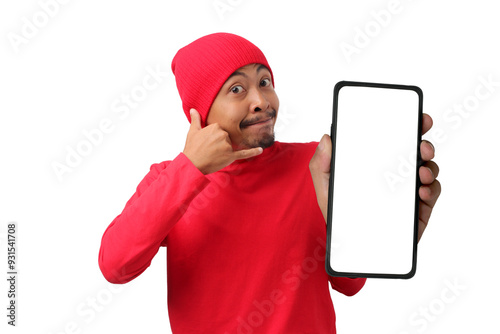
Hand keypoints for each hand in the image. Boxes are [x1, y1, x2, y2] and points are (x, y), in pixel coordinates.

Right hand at [182, 109, 262, 173]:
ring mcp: (227, 146)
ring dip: (224, 150)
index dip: (215, 137)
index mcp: (215, 126)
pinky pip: (244, 153)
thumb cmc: (192, 148)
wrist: (192, 164)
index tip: (208, 142)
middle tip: (209, 149)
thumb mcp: (193, 131)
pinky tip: (260, 150)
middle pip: (227, 137)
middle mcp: (223, 134)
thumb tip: (193, 109)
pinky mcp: (230, 156)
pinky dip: (253, 152)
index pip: (221, 129)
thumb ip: (196, 119)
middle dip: (220, 143)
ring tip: (213, 155)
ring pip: (230, 145)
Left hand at [309, 113, 440, 242]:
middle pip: (417, 152)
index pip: (395, 139)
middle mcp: (395, 173)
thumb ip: (321, 163)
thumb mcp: (325, 187)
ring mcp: (408, 191)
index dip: (410, 125)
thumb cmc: (339, 213)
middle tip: (422, 146)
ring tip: (421, 172)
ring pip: (428, 170)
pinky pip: (432, 194)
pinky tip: (422, 191)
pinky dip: (432, 189)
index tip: (418, 118)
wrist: (349, 246)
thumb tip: (326, 138)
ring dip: (429, 167)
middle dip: (425, 144)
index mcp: (376, 163)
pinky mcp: (418, 209)